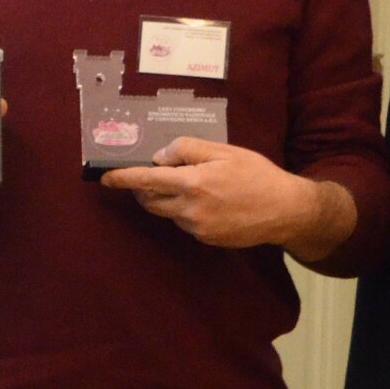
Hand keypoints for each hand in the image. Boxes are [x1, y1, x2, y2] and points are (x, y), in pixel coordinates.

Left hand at [101, 136, 347, 254]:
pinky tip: (210, 201)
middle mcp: (189, 209)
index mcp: (193, 183)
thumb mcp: (225, 151)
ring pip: (167, 211)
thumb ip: (189, 150)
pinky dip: (185, 210)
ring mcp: (196, 227)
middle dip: (143, 189)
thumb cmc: (257, 175)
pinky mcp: (205, 238)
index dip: (123, 179)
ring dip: (168, 198)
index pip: (146, 180)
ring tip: (193, 184)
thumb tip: (160, 157)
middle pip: (150, 201)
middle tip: (151, 175)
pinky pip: (184, 222)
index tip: (105, 178)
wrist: (284, 210)